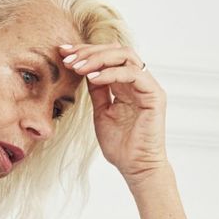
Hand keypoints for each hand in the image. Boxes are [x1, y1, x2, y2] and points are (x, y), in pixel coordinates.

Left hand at [57, 43, 167, 187]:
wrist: (136, 167)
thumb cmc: (121, 145)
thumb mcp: (101, 111)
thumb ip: (97, 90)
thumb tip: (84, 69)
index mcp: (127, 85)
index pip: (108, 57)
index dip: (85, 52)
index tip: (62, 53)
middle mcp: (140, 83)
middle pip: (117, 51)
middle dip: (89, 51)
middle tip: (68, 59)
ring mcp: (148, 88)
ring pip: (126, 56)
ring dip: (98, 59)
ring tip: (77, 68)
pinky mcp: (155, 96)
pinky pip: (133, 74)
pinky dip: (111, 73)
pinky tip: (93, 78)